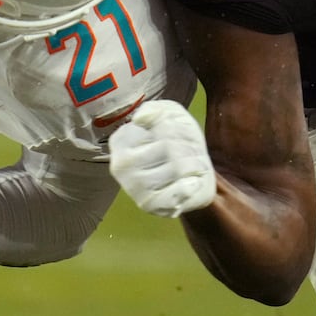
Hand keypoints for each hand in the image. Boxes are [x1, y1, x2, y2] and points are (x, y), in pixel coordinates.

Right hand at [108, 100, 215, 217]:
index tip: (183, 133)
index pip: (162, 127)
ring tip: (194, 165)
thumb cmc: (178, 143)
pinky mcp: (149, 205)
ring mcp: (133, 187)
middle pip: (168, 147)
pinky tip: (190, 183)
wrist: (190, 177)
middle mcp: (120, 165)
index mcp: (121, 140)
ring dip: (194, 164)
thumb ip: (156, 110)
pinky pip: (178, 191)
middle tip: (194, 152)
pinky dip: (192, 185)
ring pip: (176, 168)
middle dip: (190, 147)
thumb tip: (139, 119)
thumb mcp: (170, 115)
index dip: (180, 128)